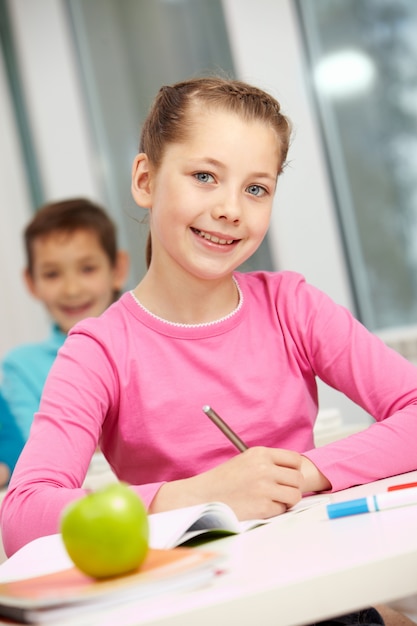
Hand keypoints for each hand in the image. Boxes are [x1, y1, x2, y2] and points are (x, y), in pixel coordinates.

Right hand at [150, 447, 305, 519]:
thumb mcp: (245, 461)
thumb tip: (294, 472)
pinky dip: (274, 511)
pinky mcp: (263, 507)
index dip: (294, 470)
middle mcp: (264, 468)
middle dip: (291, 487)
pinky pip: (282, 510)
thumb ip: (268, 462)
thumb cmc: (223, 481)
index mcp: (260, 453)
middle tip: (280, 492)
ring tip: (271, 500)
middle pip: (297, 478)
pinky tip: (259, 507)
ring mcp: (264, 488)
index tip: (288, 477)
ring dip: (286, 500)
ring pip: (295, 495)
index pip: (295, 459)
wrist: (202, 497)